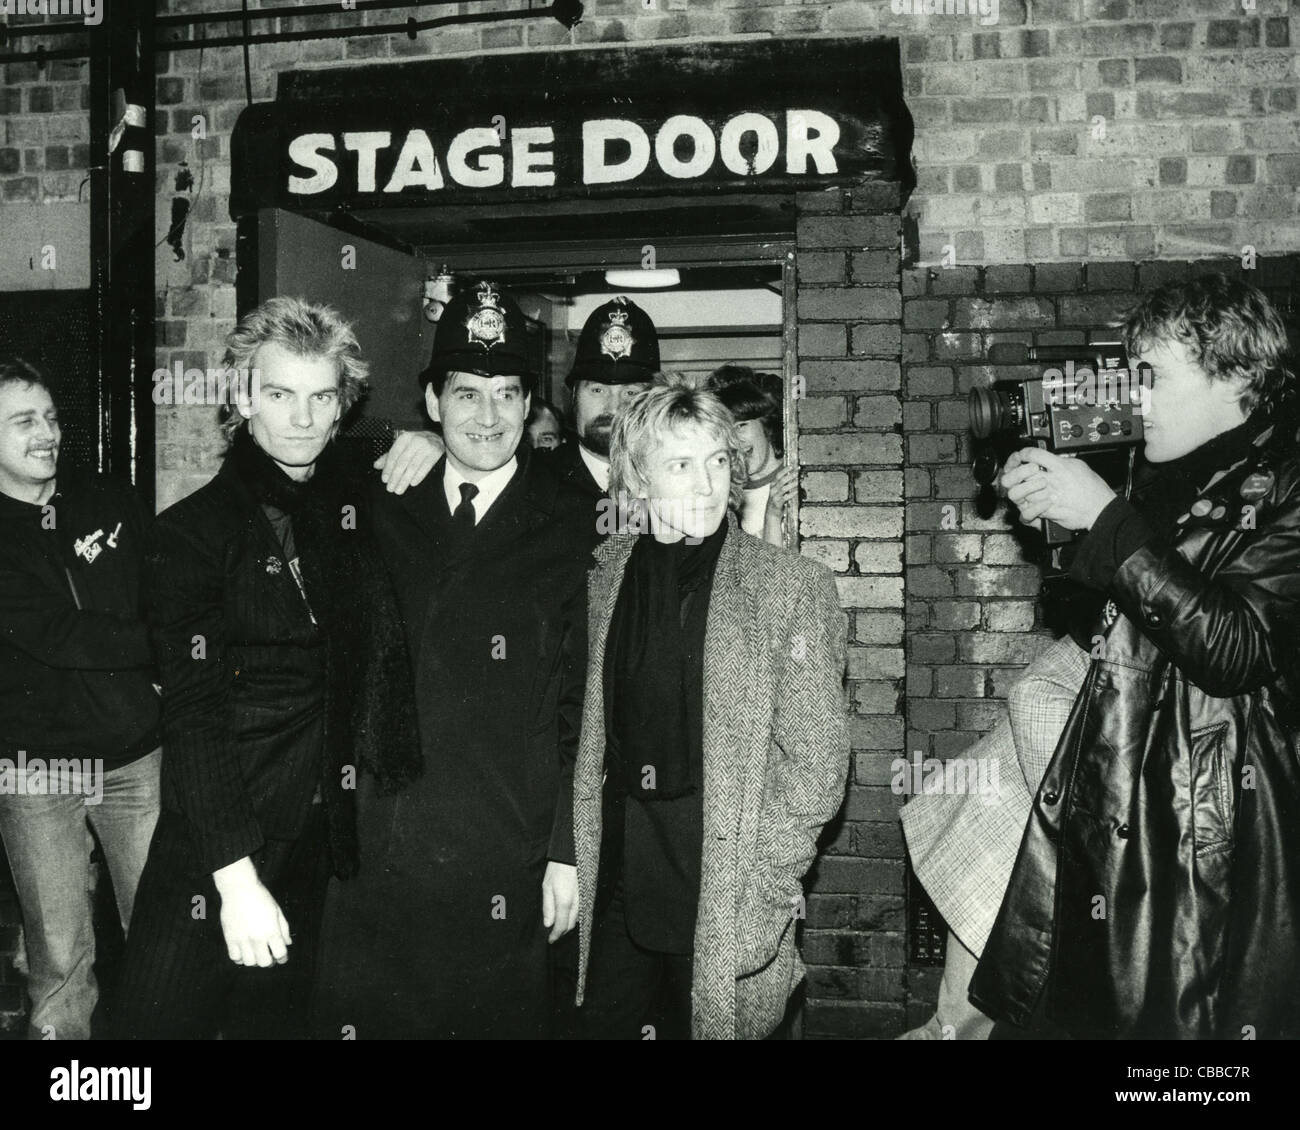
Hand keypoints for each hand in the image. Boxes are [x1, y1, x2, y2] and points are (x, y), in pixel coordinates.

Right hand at [213, 857, 291, 967]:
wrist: (239, 889)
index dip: (283, 958)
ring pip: (249, 962)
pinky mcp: (230, 939)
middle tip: (270, 956)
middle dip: (270, 961)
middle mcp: (256, 938)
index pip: (280, 954)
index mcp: (271, 930)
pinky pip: (235, 958)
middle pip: (265, 962)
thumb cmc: (261, 898)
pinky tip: (245, 952)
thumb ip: (284, 929)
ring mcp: (242, 939)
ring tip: (257, 953)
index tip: (282, 957)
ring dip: (255, 960)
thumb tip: (288, 944)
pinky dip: (241, 958)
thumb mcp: (277, 911)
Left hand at [374, 430, 443, 494]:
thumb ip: (389, 456)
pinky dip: (418, 476)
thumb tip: (376, 465)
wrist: (437, 439)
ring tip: (399, 490)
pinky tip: (412, 484)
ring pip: (413, 466)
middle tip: (391, 488)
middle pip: (403, 462)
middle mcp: (415, 440)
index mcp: (404, 438)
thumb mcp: (402, 447)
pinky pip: (425, 467)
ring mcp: (427, 446)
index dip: (388, 468)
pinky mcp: (436, 453)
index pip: (394, 455)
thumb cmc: (416, 444)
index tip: (385, 480)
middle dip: (395, 477)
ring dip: (405, 480)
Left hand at [541, 861, 578, 943]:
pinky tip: (567, 913)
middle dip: (561, 932)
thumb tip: (548, 924)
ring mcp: (584, 900)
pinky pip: (581, 911)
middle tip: (553, 933)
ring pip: (577, 919)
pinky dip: (574, 916)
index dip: (555, 936)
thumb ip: (548, 907)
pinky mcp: (587, 895)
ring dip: (568, 924)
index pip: (561, 927)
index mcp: (565, 902)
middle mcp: (577, 904)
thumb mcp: (547, 887)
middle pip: (570, 925)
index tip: (550, 940)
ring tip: (558, 923)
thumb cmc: (557, 869)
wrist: (572, 854)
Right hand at [764, 465, 798, 516]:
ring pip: (784, 488)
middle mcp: (773, 490)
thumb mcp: (778, 491)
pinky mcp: (778, 503)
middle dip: (790, 476)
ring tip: (797, 481)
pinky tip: (796, 491)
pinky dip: (791, 494)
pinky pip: (786, 497)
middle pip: (781, 481)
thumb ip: (784, 484)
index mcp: (773, 485)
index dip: (784, 470)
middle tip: (796, 472)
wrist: (771, 513)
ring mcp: (775, 496)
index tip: (791, 466)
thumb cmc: (776, 501)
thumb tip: (793, 477)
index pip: (778, 475)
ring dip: (791, 484)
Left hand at [1000, 447, 1115, 531]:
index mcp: (1060, 466)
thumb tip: (1050, 457)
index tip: (1022, 456)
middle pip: (1021, 473)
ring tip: (1024, 490)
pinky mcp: (1047, 512)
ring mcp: (1047, 496)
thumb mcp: (1079, 466)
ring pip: (1020, 492)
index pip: (1033, 454)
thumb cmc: (1093, 489)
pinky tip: (1031, 503)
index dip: (1024, 453)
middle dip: (1016, 472)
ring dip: (1020, 491)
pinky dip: (1026, 507)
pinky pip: (1027, 510)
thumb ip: (1061, 460)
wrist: (1100, 510)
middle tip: (1018, 474)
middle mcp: (1052, 480)